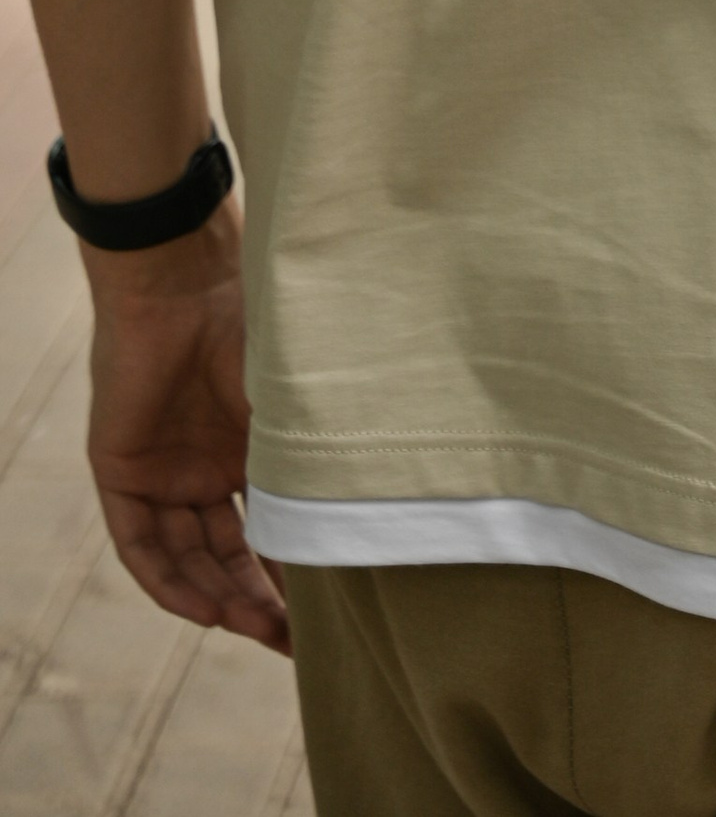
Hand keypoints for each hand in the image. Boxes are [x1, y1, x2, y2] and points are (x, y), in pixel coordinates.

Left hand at [84, 209, 289, 651]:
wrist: (186, 283)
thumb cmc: (254, 324)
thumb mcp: (295, 401)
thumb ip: (318, 453)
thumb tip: (385, 507)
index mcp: (251, 446)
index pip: (270, 526)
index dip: (295, 573)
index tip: (328, 618)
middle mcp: (207, 466)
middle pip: (230, 554)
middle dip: (259, 601)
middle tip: (291, 641)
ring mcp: (163, 472)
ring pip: (189, 557)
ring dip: (220, 598)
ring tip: (259, 629)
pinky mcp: (121, 472)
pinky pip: (140, 545)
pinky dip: (170, 581)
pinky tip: (205, 609)